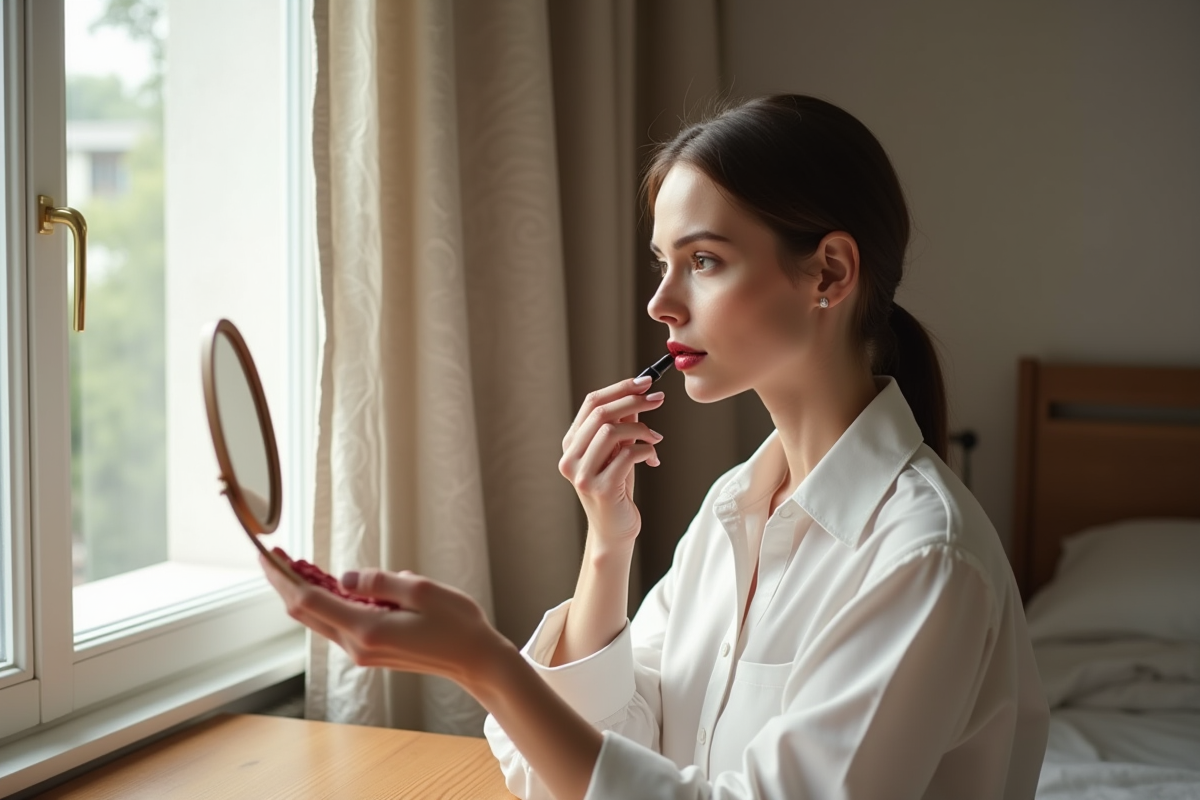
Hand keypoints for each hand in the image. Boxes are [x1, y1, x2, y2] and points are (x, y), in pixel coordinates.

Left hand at [259, 555, 511, 692]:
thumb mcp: (421, 590)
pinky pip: (336, 623)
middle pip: (305, 613)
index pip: (308, 601)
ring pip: (318, 619)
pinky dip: (323, 602)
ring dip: (302, 592)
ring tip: (292, 565)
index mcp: (367, 629)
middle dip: (284, 583)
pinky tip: (323, 585)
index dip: (283, 576)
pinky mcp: (370, 650)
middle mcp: (357, 645)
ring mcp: (362, 651)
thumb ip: (378, 582)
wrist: (474, 661)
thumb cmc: (455, 624)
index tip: (268, 555)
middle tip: (271, 555)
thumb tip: (343, 578)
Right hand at [558, 375, 664, 547]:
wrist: (615, 530)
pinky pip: (628, 455)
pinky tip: (653, 458)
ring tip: (656, 438)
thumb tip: (638, 392)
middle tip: (658, 399)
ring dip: (641, 429)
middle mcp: (570, 458)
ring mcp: (582, 475)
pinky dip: (646, 450)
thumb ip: (621, 424)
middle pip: (601, 413)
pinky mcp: (601, 488)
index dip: (620, 388)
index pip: (591, 403)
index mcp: (571, 444)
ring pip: (611, 432)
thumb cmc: (617, 488)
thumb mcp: (617, 451)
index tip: (646, 382)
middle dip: (634, 401)